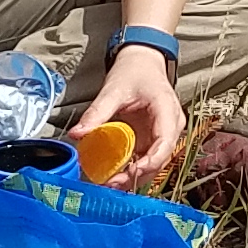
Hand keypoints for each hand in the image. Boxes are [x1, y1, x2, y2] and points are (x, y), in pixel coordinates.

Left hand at [72, 43, 183, 185]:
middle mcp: (171, 127)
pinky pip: (145, 159)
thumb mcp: (113, 90)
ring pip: (154, 163)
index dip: (150, 162)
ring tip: (109, 184)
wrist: (141, 63)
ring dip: (134, 176)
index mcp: (167, 111)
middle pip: (160, 159)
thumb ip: (96, 112)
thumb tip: (76, 133)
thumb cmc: (134, 72)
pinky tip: (114, 176)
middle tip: (111, 183)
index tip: (130, 172)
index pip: (165, 143)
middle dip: (137, 175)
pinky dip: (132, 169)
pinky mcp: (153, 139)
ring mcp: (163, 135)